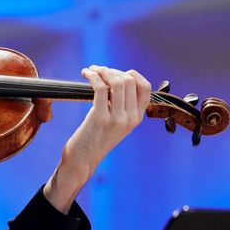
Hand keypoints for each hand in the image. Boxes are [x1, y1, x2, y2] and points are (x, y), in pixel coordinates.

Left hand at [44, 65, 150, 212]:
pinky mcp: (100, 118)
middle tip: (99, 70)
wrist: (83, 159)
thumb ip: (121, 106)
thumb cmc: (95, 138)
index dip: (132, 74)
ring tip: (92, 71)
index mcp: (137, 118)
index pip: (146, 88)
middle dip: (112, 70)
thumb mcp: (116, 123)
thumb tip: (115, 79)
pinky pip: (100, 87)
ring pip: (117, 82)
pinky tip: (86, 74)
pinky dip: (93, 76)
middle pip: (130, 81)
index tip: (116, 72)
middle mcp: (131, 118)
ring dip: (102, 71)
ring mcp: (117, 118)